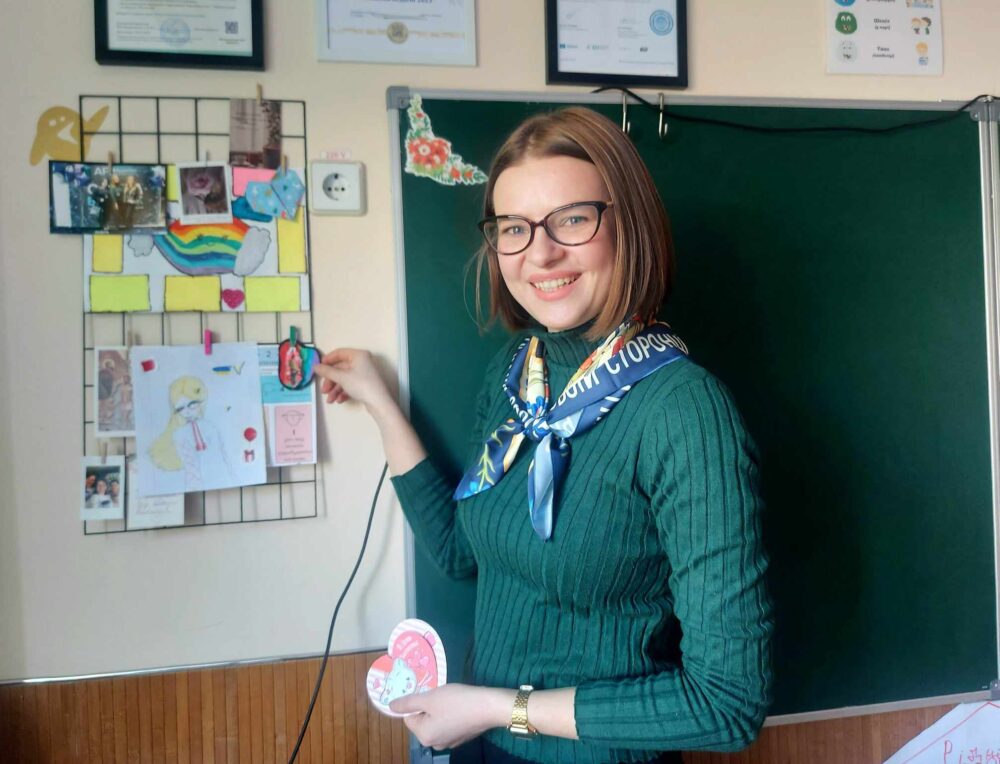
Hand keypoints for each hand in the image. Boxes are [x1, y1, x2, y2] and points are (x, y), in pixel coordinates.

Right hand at [313, 348, 394, 414]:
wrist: (378, 403)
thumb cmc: (362, 385)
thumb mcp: (341, 377)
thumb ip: (327, 371)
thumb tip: (316, 366)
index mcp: (358, 355)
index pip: (339, 353)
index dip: (328, 360)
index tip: (319, 368)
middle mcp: (362, 362)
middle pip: (340, 368)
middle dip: (331, 381)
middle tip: (324, 390)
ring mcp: (364, 373)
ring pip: (344, 378)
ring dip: (335, 389)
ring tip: (331, 400)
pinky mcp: (365, 384)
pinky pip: (350, 385)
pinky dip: (343, 392)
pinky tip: (339, 400)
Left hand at [389, 684, 513, 750]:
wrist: (489, 706)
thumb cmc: (456, 701)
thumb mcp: (429, 697)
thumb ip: (407, 702)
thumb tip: (390, 706)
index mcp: (424, 736)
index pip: (409, 717)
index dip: (417, 702)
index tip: (429, 693)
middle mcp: (435, 744)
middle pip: (422, 720)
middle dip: (429, 706)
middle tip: (440, 694)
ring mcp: (450, 742)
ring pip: (435, 721)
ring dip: (439, 708)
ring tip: (451, 698)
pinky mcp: (462, 737)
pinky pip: (448, 723)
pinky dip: (451, 713)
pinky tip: (460, 705)